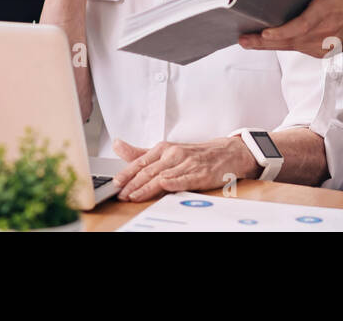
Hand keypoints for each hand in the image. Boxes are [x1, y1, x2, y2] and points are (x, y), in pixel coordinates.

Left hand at [111, 137, 260, 201]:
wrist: (226, 152)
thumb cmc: (194, 154)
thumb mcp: (166, 151)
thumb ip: (141, 153)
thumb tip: (117, 145)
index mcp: (164, 149)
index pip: (140, 162)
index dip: (127, 173)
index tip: (115, 183)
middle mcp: (173, 154)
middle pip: (149, 171)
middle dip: (133, 184)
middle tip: (121, 194)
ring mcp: (187, 164)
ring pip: (163, 176)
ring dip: (147, 187)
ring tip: (134, 196)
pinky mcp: (200, 173)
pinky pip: (185, 179)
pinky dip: (174, 182)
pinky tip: (164, 185)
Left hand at [237, 0, 342, 56]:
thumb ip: (301, 0)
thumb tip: (273, 0)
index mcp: (324, 11)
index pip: (300, 26)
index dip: (281, 32)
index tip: (264, 34)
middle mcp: (324, 31)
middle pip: (290, 39)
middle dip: (263, 41)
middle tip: (244, 40)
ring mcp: (324, 45)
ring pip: (292, 46)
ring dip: (270, 44)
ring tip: (249, 41)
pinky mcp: (323, 53)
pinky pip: (300, 49)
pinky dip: (286, 45)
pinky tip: (271, 42)